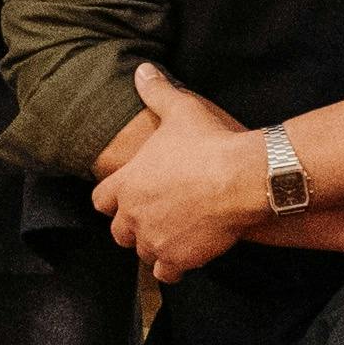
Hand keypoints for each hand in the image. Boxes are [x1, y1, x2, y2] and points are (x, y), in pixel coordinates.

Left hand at [92, 63, 267, 282]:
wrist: (242, 178)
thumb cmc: (209, 143)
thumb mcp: (180, 110)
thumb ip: (156, 92)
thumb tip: (142, 70)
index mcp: (126, 182)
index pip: (101, 200)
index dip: (113, 199)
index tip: (127, 197)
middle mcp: (133, 215)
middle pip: (118, 232)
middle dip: (132, 226)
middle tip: (153, 218)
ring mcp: (154, 239)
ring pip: (142, 253)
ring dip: (154, 246)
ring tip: (171, 236)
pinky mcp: (178, 258)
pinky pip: (166, 274)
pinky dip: (173, 267)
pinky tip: (185, 257)